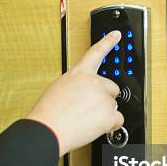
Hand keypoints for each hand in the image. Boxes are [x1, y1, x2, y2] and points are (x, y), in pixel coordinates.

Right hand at [27, 30, 123, 156]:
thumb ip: (76, 85)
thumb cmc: (48, 114)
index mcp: (79, 73)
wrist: (48, 130)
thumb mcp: (58, 89)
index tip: (116, 35)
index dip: (108, 42)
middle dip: (104, 98)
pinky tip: (93, 127)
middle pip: (111, 88)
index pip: (96, 53)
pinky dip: (109, 126)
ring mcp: (103, 98)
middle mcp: (94, 82)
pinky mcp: (109, 114)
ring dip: (102, 114)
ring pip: (113, 106)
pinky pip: (118, 120)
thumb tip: (84, 92)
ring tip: (83, 120)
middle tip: (87, 109)